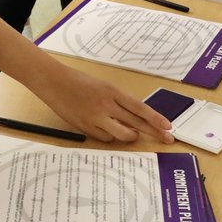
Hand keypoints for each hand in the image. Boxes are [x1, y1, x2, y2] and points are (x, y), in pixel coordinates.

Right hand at [36, 65, 174, 143]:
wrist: (54, 82)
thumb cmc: (78, 82)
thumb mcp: (103, 86)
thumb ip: (118, 102)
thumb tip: (134, 119)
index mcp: (112, 92)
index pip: (139, 108)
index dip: (155, 118)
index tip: (168, 126)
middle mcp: (106, 105)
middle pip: (135, 123)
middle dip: (154, 132)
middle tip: (167, 139)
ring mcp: (95, 118)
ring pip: (122, 134)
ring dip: (130, 136)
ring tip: (133, 134)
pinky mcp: (85, 127)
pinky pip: (105, 138)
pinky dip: (110, 136)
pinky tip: (107, 130)